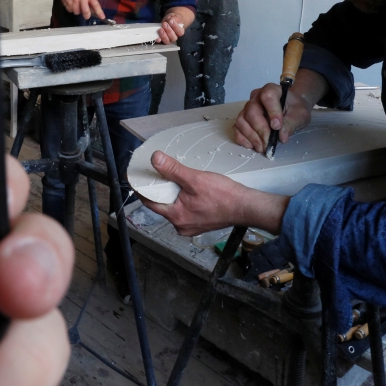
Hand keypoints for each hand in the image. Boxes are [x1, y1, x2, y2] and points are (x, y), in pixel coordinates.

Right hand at [58, 0, 104, 20]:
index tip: (102, 17)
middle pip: (86, 11)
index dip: (99, 11)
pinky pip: (71, 11)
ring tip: (76, 5)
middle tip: (86, 15)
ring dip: (77, 11)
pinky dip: (71, 9)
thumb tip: (95, 12)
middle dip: (86, 15)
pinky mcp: (68, 2)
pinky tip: (71, 3)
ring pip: (77, 12)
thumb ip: (91, 0)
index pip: (95, 4)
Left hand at [140, 151, 287, 235]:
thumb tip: (155, 159)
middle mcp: (181, 226)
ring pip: (175, 208)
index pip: (150, 202)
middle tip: (159, 175)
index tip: (138, 178)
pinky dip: (184, 200)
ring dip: (174, 195)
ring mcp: (191, 227)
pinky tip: (190, 190)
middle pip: (162, 205)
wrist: (246, 207)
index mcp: (176, 217)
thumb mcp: (194, 178)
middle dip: (160, 190)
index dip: (143, 189)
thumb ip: (173, 169)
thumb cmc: (223, 196)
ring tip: (176, 180)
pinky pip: (186, 211)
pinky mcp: (201, 224)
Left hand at [156, 12, 184, 43]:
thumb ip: (174, 18)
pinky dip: (159, 40)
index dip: (175, 27)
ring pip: (167, 41)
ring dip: (163, 36)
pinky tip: (157, 38)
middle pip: (173, 38)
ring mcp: (169, 39)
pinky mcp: (162, 40)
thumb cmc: (173, 19)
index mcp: (180, 31)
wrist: (168, 20)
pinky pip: (161, 42)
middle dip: (168, 31)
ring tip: (160, 29)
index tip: (171, 21)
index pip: (180, 32)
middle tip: (165, 24)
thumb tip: (171, 21)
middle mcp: (175, 37)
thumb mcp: (174, 16)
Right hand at [233, 82, 312, 153]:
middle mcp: (256, 97)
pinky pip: (237, 128)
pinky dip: (242, 138)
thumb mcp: (300, 115)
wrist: (291, 108)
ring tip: (262, 147)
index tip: (277, 126)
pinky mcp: (243, 118)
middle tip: (268, 143)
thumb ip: (291, 123)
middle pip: (252, 111)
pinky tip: (252, 146)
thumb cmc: (295, 109)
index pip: (267, 97)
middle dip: (260, 130)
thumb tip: (281, 136)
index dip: (272, 112)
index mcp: (272, 90)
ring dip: (251, 136)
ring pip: (242, 120)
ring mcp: (247, 107)